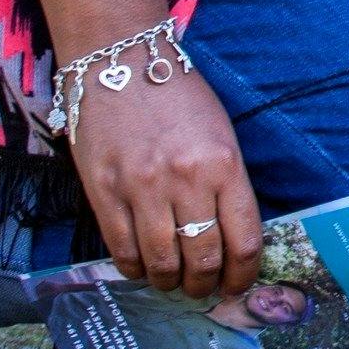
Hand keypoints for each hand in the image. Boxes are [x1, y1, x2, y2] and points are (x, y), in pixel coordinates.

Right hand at [66, 59, 263, 299]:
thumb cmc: (176, 94)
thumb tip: (230, 236)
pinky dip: (137, 269)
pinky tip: (144, 267)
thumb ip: (226, 183)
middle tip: (204, 288)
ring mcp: (141, 189)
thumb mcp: (220, 133)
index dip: (244, 274)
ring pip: (163, 264)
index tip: (238, 285)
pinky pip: (123, 251)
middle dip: (207, 285)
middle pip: (204, 259)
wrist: (118, 60)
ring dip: (171, 283)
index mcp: (224, 164)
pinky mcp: (104, 194)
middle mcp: (185, 180)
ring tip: (174, 282)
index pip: (245, 240)